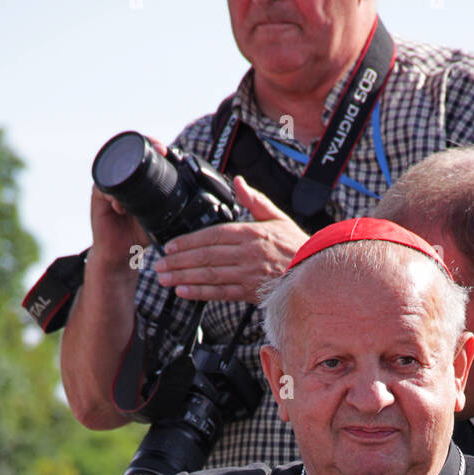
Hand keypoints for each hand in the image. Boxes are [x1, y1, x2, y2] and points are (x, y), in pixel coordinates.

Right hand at [88, 137, 169, 271]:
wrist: (122, 254)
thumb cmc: (139, 235)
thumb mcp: (158, 218)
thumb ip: (166, 205)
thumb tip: (184, 195)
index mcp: (137, 182)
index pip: (143, 158)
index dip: (152, 148)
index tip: (165, 150)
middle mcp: (122, 180)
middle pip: (129, 156)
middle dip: (143, 149)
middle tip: (157, 149)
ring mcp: (110, 186)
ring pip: (116, 169)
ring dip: (126, 170)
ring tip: (136, 177)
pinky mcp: (98, 197)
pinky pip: (104, 189)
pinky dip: (113, 196)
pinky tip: (120, 207)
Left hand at [153, 175, 306, 301]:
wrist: (314, 273)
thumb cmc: (296, 246)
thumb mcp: (277, 216)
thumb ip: (255, 200)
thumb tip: (238, 181)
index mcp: (251, 233)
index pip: (212, 236)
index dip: (189, 241)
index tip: (170, 246)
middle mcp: (247, 253)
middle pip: (206, 256)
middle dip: (179, 261)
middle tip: (159, 265)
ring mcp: (248, 274)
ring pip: (209, 275)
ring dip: (184, 277)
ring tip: (164, 279)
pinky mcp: (250, 293)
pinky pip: (221, 293)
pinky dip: (201, 293)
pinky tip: (184, 292)